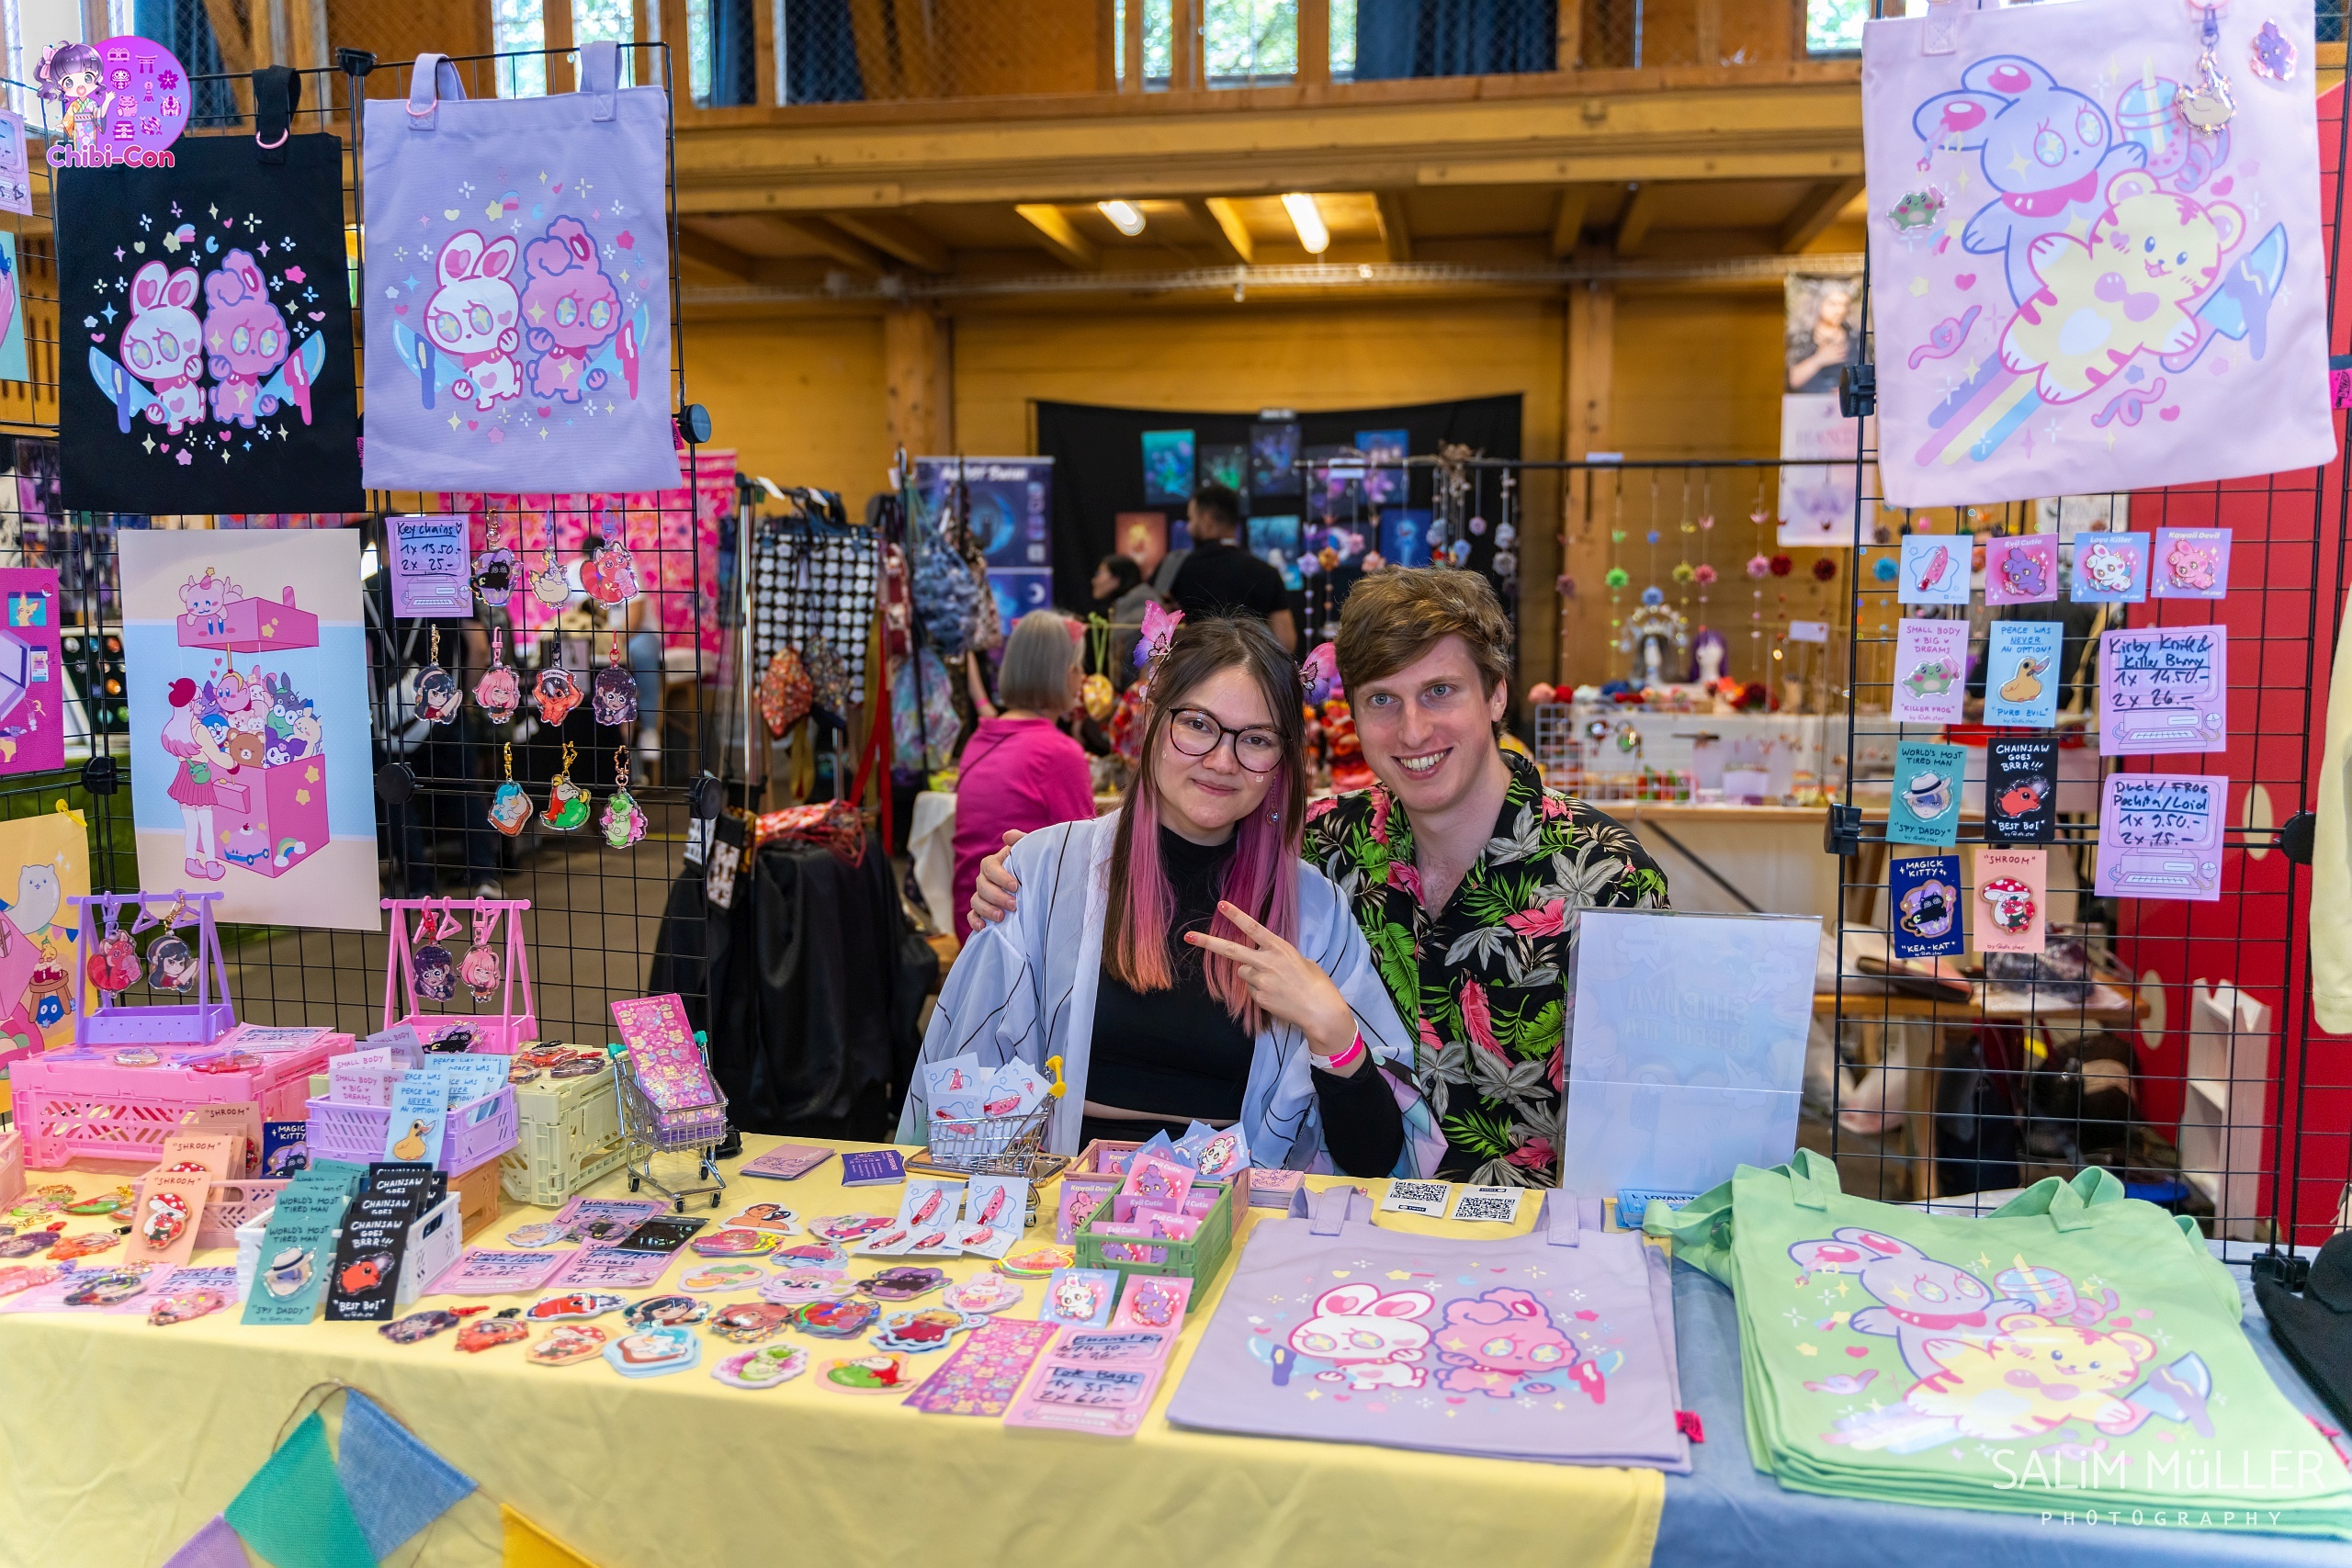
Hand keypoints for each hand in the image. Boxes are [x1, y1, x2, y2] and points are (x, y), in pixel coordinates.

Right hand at [967, 829, 1025, 931]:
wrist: (1035, 883)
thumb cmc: (1030, 865)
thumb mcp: (1029, 851)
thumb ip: (1020, 840)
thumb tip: (1007, 836)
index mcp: (993, 863)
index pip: (989, 868)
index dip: (1000, 877)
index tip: (1016, 886)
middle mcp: (984, 879)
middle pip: (982, 886)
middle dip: (997, 897)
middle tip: (1014, 905)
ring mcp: (981, 895)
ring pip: (976, 901)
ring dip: (987, 910)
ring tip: (1002, 917)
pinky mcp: (981, 911)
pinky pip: (972, 916)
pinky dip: (975, 922)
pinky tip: (984, 927)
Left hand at [1185, 901, 1361, 1064]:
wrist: (1319, 1010)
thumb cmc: (1316, 983)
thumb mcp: (1300, 960)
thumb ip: (1278, 955)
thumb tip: (1264, 958)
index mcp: (1279, 948)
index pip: (1253, 928)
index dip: (1236, 915)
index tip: (1221, 905)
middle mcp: (1267, 961)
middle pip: (1231, 951)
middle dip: (1208, 942)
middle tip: (1189, 936)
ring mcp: (1261, 980)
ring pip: (1243, 972)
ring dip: (1251, 973)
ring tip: (1274, 981)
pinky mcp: (1258, 996)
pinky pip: (1251, 988)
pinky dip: (1259, 989)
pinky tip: (1276, 994)